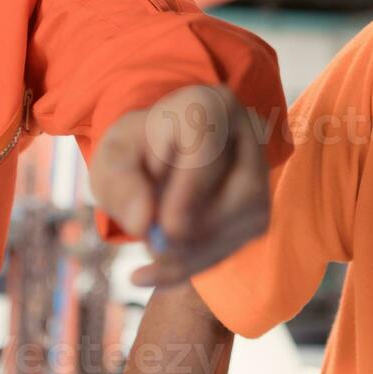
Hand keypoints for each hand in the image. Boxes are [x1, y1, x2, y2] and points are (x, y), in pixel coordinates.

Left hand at [90, 85, 270, 287]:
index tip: (161, 229)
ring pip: (247, 219)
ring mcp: (260, 170)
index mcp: (209, 105)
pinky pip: (240, 240)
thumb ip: (120, 183)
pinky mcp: (259, 207)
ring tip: (153, 258)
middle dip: (197, 233)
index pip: (210, 150)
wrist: (156, 159)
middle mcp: (246, 133)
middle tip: (153, 252)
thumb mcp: (112, 158)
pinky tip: (168, 268)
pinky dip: (201, 262)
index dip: (189, 193)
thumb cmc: (136, 152)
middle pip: (243, 190)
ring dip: (197, 253)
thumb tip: (143, 223)